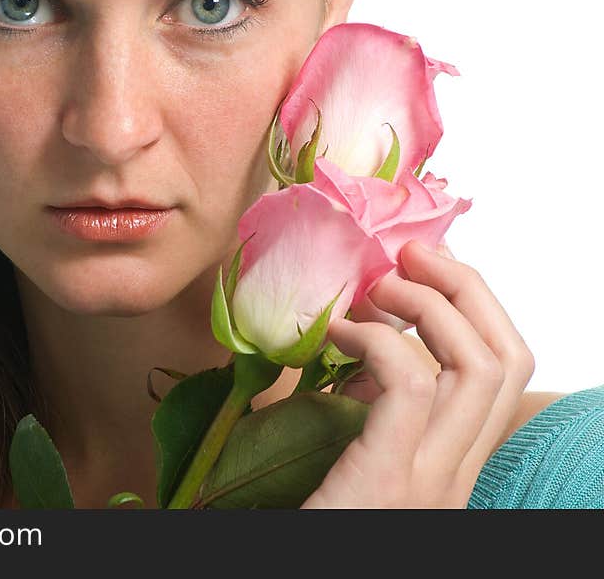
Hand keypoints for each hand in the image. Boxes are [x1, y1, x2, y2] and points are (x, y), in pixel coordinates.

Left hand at [300, 240, 534, 507]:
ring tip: (378, 286)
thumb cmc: (316, 516)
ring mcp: (433, 480)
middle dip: (468, 286)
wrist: (292, 575)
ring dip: (431, 304)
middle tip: (412, 255)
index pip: (504, 369)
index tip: (424, 269)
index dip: (476, 305)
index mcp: (454, 460)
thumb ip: (375, 408)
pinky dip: (377, 340)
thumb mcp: (359, 453)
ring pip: (479, 363)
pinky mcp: (390, 481)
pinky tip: (336, 333)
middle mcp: (459, 470)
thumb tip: (365, 341)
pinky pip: (411, 385)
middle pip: (508, 354)